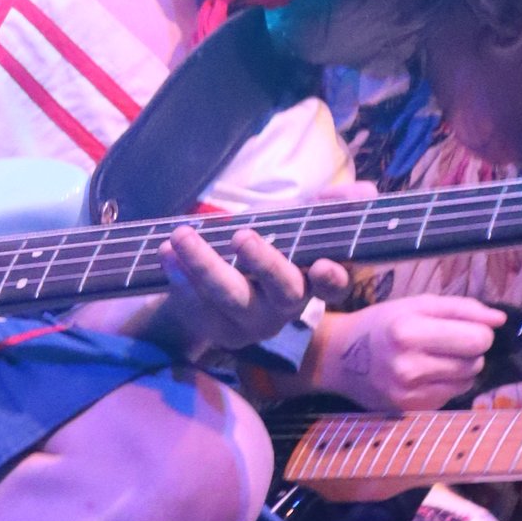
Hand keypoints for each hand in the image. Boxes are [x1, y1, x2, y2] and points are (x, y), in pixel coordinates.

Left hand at [155, 223, 330, 359]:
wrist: (218, 281)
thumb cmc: (268, 244)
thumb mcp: (293, 221)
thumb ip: (323, 207)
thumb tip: (356, 192)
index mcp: (312, 281)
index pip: (333, 287)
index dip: (333, 279)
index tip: (322, 266)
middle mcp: (287, 307)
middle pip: (283, 292)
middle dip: (264, 264)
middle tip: (242, 237)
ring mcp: (251, 322)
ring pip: (232, 298)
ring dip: (205, 265)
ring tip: (182, 235)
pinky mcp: (216, 328)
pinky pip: (197, 307)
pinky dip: (179, 278)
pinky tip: (166, 253)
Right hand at [307, 292, 507, 414]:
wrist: (341, 358)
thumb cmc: (382, 324)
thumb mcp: (416, 304)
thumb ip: (461, 309)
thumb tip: (500, 320)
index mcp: (409, 330)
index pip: (477, 338)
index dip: (480, 331)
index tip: (466, 327)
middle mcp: (408, 364)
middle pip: (475, 361)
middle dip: (470, 349)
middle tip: (448, 342)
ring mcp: (409, 392)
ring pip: (467, 380)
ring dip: (461, 368)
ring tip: (436, 357)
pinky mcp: (411, 409)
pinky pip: (451, 396)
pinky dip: (447, 383)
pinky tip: (426, 374)